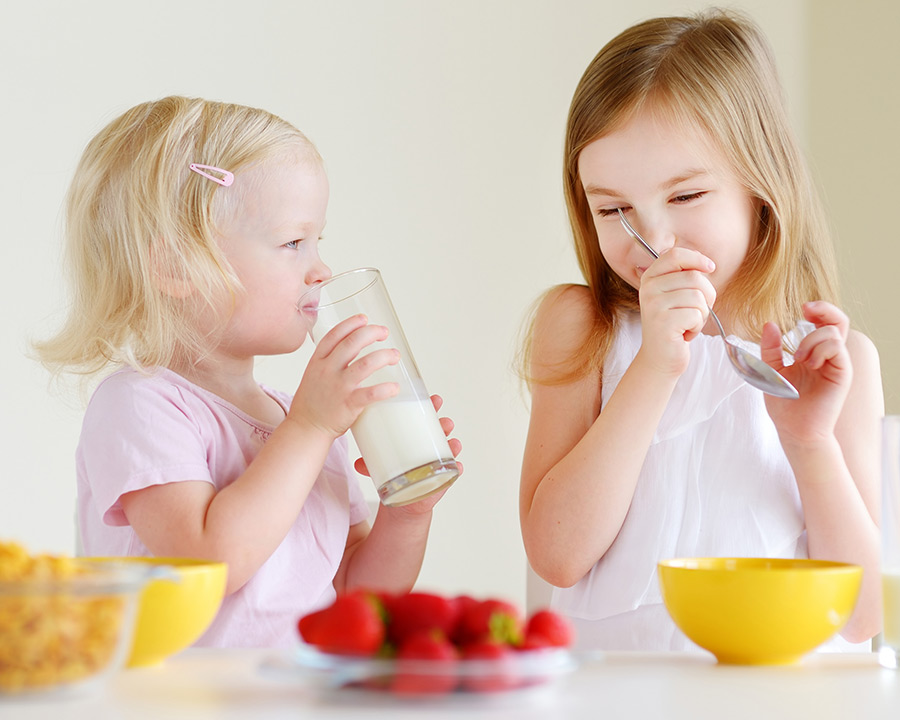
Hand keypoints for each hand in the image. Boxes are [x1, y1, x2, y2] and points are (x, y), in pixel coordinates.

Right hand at [288, 315, 400, 437]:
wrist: (305, 429)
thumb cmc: (312, 403)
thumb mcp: (313, 375)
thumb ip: (330, 362)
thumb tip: (351, 349)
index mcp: (317, 362)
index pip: (334, 335)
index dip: (350, 324)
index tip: (364, 319)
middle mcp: (327, 370)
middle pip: (352, 343)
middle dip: (371, 333)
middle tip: (384, 332)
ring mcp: (338, 387)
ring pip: (366, 364)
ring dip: (384, 356)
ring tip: (394, 355)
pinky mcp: (348, 405)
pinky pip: (370, 394)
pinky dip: (385, 389)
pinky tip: (395, 387)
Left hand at [354, 394, 462, 512]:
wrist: (402, 500)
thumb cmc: (394, 474)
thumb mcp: (379, 465)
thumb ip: (369, 464)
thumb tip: (358, 463)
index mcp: (416, 434)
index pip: (425, 416)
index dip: (431, 406)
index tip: (434, 400)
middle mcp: (430, 445)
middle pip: (440, 429)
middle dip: (444, 423)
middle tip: (444, 422)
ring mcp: (438, 461)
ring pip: (450, 448)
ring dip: (453, 443)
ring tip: (453, 442)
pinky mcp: (442, 478)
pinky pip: (453, 470)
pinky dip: (457, 467)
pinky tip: (457, 465)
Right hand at [636, 247, 716, 377]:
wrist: (660, 358)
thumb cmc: (674, 325)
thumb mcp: (675, 296)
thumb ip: (684, 277)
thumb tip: (706, 264)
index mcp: (650, 278)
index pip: (675, 255)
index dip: (697, 258)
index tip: (710, 268)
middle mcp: (648, 289)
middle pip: (694, 277)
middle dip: (706, 296)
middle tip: (695, 312)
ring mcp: (654, 305)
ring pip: (698, 297)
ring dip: (702, 314)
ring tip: (688, 324)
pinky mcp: (663, 322)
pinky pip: (696, 315)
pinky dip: (697, 327)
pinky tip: (685, 334)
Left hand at [760, 301, 852, 445]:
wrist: (794, 429)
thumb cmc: (784, 405)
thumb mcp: (770, 370)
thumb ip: (770, 348)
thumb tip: (770, 324)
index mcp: (812, 353)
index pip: (822, 324)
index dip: (817, 311)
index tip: (801, 309)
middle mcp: (827, 356)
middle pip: (838, 321)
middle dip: (824, 309)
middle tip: (806, 310)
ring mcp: (836, 364)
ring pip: (833, 332)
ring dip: (811, 340)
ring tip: (799, 359)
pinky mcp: (842, 373)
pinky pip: (837, 347)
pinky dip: (820, 349)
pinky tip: (809, 363)